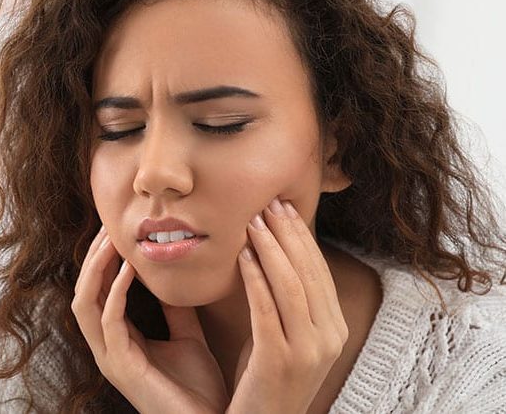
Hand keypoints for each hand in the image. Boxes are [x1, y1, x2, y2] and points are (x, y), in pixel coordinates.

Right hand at [72, 226, 228, 413]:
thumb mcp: (187, 335)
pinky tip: (131, 268)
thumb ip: (175, 308)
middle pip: (83, 294)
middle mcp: (108, 348)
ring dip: (96, 269)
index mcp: (120, 340)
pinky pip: (109, 321)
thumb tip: (173, 276)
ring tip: (111, 240)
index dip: (103, 262)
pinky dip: (116, 291)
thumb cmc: (198, 387)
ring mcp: (111, 359)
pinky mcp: (123, 367)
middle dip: (92, 258)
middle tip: (108, 227)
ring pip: (85, 305)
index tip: (117, 231)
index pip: (98, 294)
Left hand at [226, 197, 348, 413]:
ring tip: (252, 222)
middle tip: (268, 204)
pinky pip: (267, 309)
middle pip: (308, 272)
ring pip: (291, 285)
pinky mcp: (281, 361)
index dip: (301, 235)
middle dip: (287, 233)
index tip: (283, 207)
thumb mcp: (290, 333)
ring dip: (271, 249)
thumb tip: (276, 250)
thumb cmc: (270, 374)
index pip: (319, 269)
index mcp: (335, 326)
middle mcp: (330, 336)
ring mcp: (309, 350)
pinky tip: (243, 256)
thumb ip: (290, 298)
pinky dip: (256, 278)